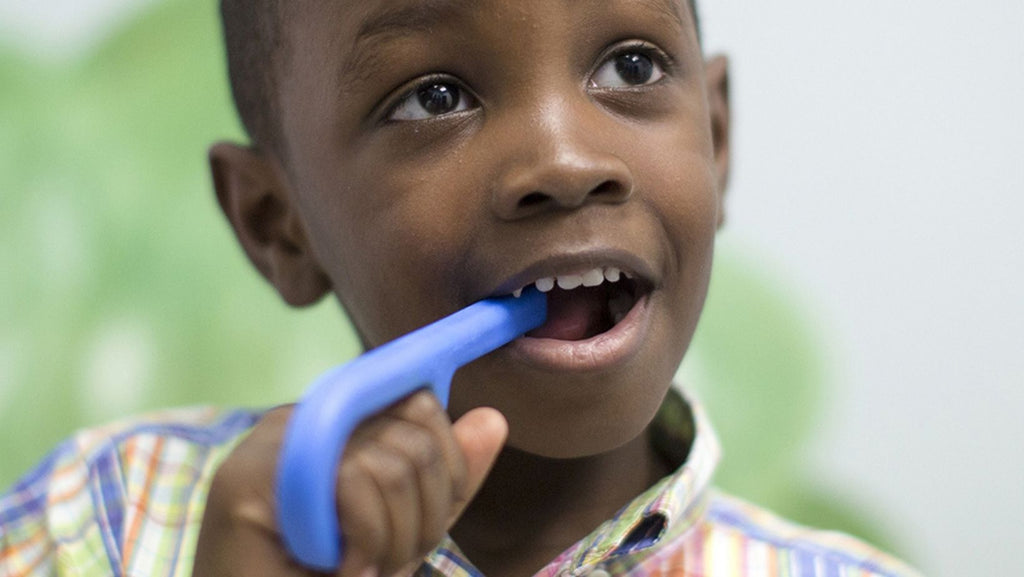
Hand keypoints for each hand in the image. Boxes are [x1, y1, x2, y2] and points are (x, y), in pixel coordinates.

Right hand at [193, 391, 507, 576]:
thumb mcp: (408, 530)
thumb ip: (446, 480)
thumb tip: (493, 418)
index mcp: (338, 423)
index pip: (421, 405)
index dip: (444, 470)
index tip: (421, 530)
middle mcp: (303, 418)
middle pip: (413, 434)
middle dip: (422, 516)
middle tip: (389, 561)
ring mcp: (271, 442)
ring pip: (388, 462)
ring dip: (393, 539)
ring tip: (364, 568)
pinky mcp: (248, 475)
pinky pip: (350, 481)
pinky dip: (365, 542)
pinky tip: (343, 569)